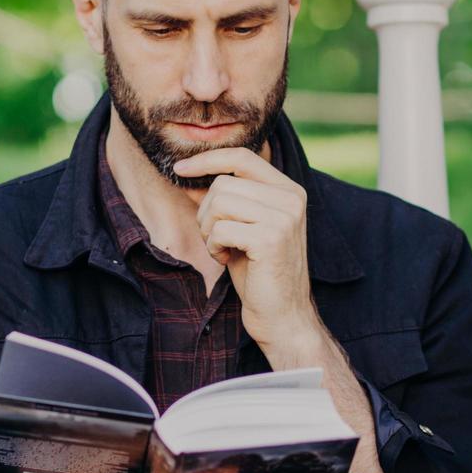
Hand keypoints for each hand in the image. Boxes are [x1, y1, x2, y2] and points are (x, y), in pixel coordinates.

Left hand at [173, 147, 320, 360]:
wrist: (282, 316)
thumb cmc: (259, 273)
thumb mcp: (240, 228)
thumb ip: (223, 199)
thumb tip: (189, 173)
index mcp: (288, 190)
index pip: (242, 156)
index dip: (207, 159)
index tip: (180, 169)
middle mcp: (291, 198)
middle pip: (223, 183)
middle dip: (206, 212)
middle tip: (216, 238)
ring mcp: (283, 217)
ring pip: (219, 203)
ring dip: (209, 230)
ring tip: (223, 249)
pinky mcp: (271, 239)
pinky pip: (220, 229)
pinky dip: (214, 247)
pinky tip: (228, 260)